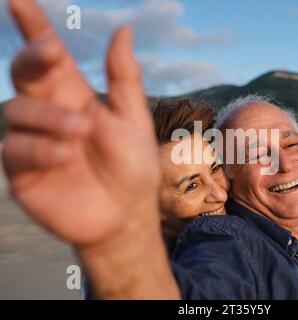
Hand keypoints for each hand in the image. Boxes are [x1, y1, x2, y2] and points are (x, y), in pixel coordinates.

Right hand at [2, 0, 160, 246]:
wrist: (127, 213)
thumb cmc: (132, 164)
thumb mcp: (134, 119)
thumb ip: (124, 78)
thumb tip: (124, 29)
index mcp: (75, 95)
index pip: (49, 56)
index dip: (33, 27)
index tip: (18, 0)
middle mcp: (49, 112)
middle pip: (23, 74)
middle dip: (31, 58)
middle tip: (51, 53)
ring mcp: (33, 140)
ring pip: (16, 110)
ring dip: (47, 116)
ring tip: (80, 131)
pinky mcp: (23, 170)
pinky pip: (15, 150)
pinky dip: (39, 149)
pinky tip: (66, 156)